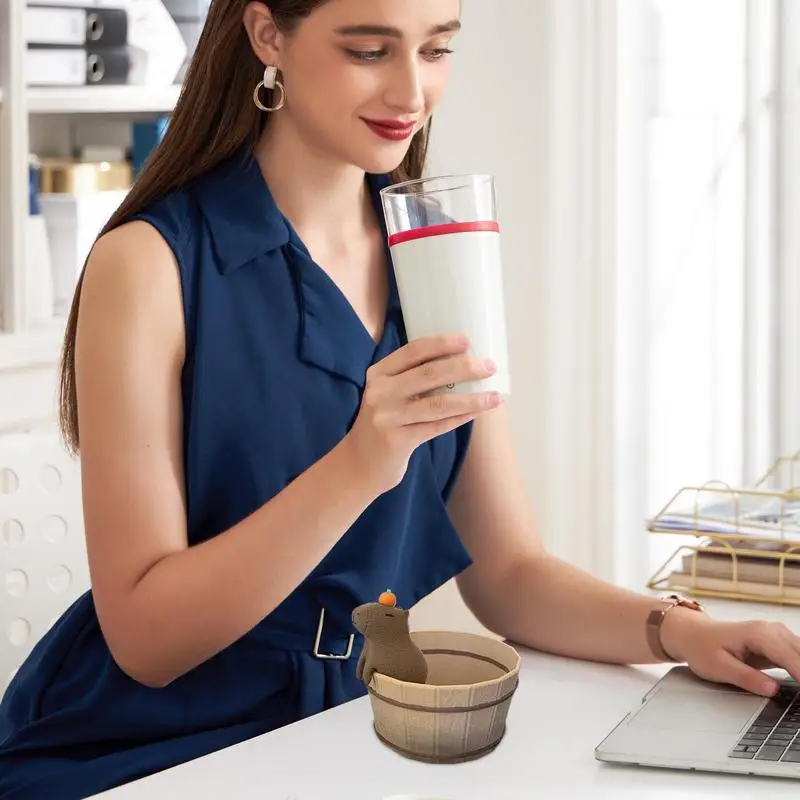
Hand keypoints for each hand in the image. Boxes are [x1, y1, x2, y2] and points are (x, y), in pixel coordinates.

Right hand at [344, 333, 500, 493]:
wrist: (359, 463)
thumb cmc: (384, 421)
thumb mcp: (388, 393)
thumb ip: (411, 378)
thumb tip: (460, 362)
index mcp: (378, 373)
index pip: (412, 352)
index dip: (441, 344)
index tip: (466, 340)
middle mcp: (380, 392)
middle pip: (429, 374)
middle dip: (463, 368)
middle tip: (489, 366)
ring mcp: (388, 417)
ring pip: (437, 403)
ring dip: (471, 399)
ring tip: (494, 396)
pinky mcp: (397, 441)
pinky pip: (437, 427)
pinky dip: (460, 418)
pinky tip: (477, 413)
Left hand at [661, 608, 799, 696]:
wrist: (692, 634)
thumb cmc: (702, 647)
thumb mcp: (718, 667)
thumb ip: (746, 677)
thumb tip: (773, 689)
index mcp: (760, 634)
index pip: (794, 659)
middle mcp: (772, 631)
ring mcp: (777, 635)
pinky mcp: (778, 644)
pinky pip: (798, 658)